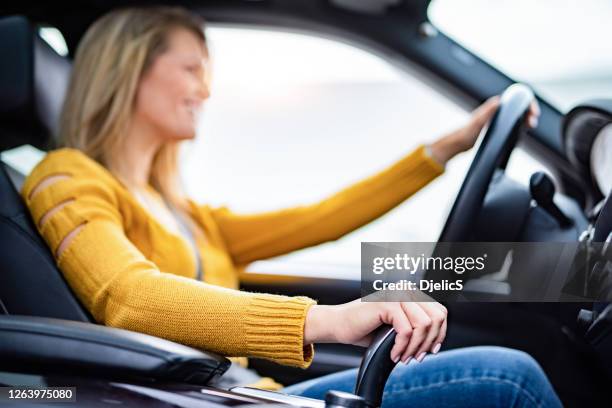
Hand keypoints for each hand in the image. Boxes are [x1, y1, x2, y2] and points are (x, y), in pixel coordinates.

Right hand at [304, 300, 447, 362]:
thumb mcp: (397, 326)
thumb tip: (435, 342)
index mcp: (410, 293)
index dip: (439, 334)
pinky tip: (393, 354)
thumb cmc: (364, 327)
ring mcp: (396, 295)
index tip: (430, 351)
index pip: (440, 312)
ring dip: (415, 347)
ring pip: (423, 325)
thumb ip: (416, 327)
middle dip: (429, 342)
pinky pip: (406, 330)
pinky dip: (401, 347)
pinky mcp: (386, 304)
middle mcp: (406, 290)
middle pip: (437, 317)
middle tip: (416, 357)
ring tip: (403, 357)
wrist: (338, 324)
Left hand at [429, 96, 540, 164]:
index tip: (533, 113)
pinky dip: (521, 124)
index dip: (528, 103)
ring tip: (531, 125)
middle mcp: (497, 109)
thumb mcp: (478, 122)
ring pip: (518, 114)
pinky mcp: (498, 125)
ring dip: (527, 118)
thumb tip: (498, 102)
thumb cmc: (467, 133)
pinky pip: (514, 122)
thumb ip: (487, 112)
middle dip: (529, 112)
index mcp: (494, 105)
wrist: (460, 143)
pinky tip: (523, 130)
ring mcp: (498, 117)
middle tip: (533, 122)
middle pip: (519, 106)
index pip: (516, 98)